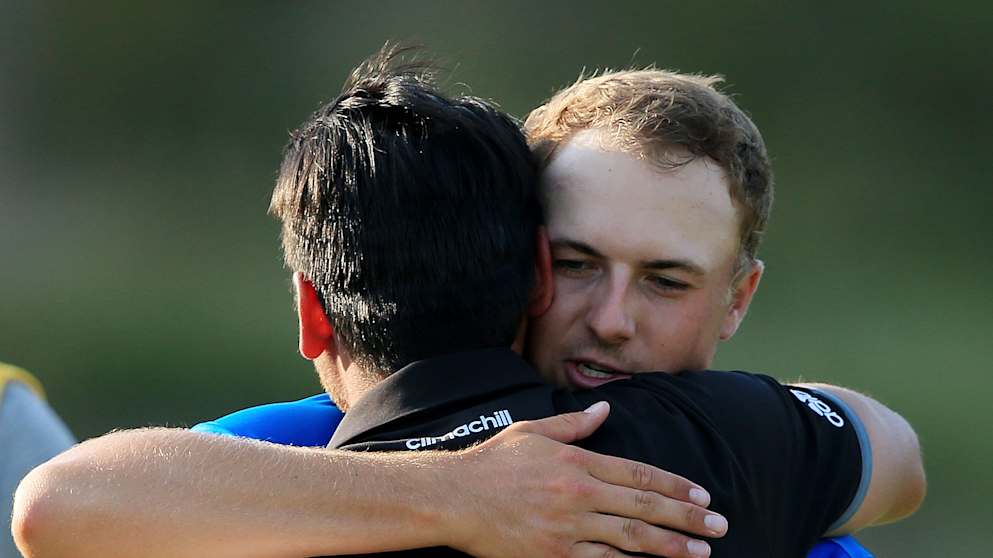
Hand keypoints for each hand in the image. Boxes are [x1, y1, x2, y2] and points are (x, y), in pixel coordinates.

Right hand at [448, 402, 725, 557]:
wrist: (454, 498)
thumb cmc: (493, 463)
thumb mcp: (533, 432)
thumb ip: (574, 424)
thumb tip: (605, 408)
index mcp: (578, 462)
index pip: (640, 474)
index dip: (676, 486)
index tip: (703, 496)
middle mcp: (579, 495)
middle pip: (645, 507)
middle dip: (688, 517)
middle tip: (719, 525)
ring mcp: (568, 528)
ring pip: (631, 539)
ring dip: (671, 545)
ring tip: (700, 552)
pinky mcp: (554, 555)